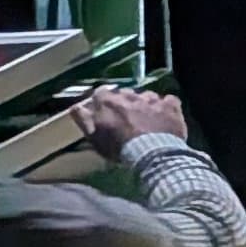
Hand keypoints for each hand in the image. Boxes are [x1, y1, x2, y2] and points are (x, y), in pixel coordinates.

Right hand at [69, 86, 188, 153]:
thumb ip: (83, 119)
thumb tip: (75, 106)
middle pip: (125, 94)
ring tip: (148, 120)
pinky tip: (166, 116)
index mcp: (108, 101)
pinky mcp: (170, 105)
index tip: (106, 111)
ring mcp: (152, 99)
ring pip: (147, 96)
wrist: (152, 154)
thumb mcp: (94, 137)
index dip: (103, 101)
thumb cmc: (119, 147)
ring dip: (146, 104)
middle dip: (125, 103)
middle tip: (128, 118)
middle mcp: (130, 95)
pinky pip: (169, 100)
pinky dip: (167, 106)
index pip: (101, 93)